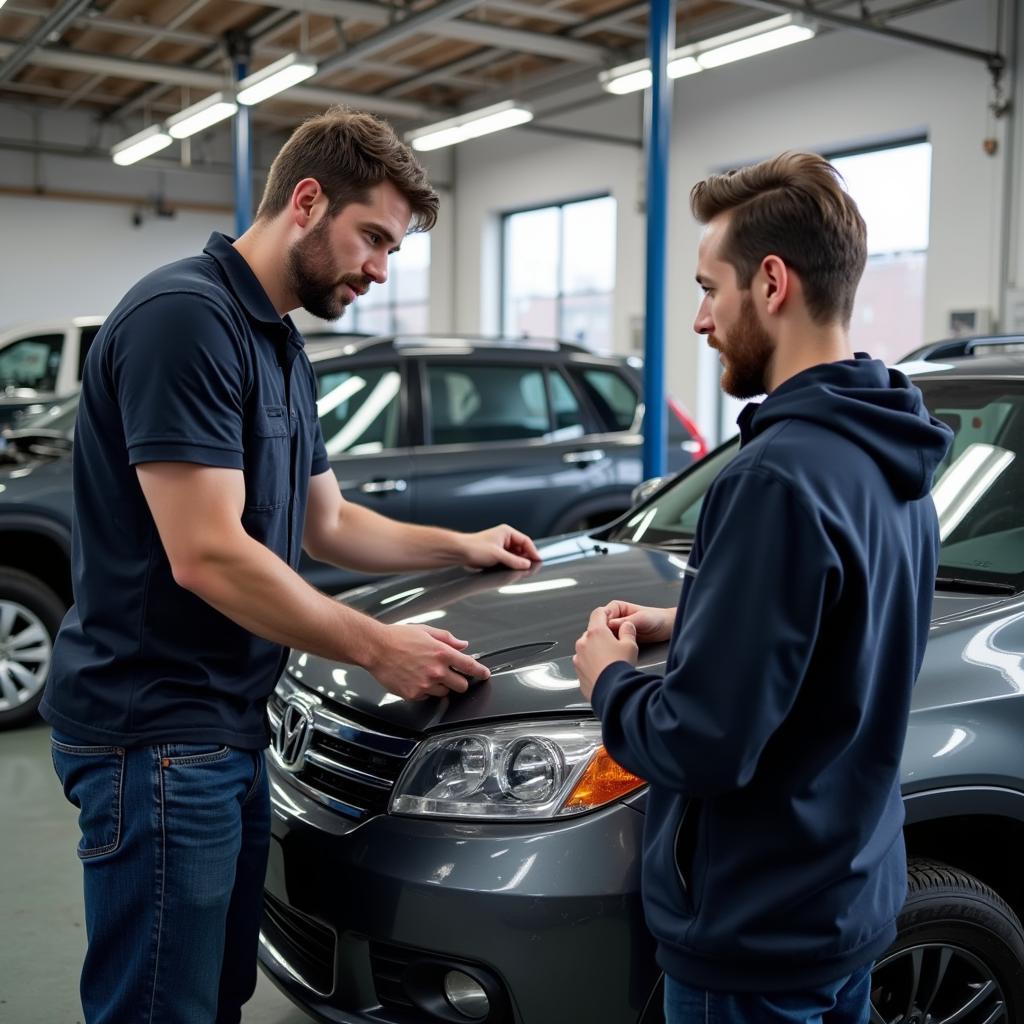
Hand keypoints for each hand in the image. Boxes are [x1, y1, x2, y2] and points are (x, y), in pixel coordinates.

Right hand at [365, 624, 490, 700]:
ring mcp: (425, 684)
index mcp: (441, 653)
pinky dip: (425, 691)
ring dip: (442, 687)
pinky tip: (416, 679)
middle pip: (461, 686)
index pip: (469, 665)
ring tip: (427, 675)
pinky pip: (427, 697)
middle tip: (451, 675)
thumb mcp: (426, 631)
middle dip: (459, 681)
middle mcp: (436, 670)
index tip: (484, 674)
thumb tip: (462, 645)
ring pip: (445, 693)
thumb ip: (447, 638)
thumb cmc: (398, 637)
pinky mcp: (414, 694)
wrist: (376, 648)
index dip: (480, 671)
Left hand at [461, 524, 541, 570]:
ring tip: (520, 569)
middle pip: (522, 548)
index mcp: (507, 532)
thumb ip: (514, 560)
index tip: (538, 560)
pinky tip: (511, 569)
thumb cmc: (474, 547)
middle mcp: (505, 538)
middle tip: (530, 567)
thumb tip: (526, 564)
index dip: (533, 551)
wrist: (460, 552)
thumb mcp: (497, 555)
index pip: (526, 541)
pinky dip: (511, 564)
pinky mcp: (496, 554)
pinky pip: (508, 559)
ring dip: (518, 562)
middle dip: (526, 558)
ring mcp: (501, 546)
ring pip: (515, 555)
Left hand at [574, 606, 638, 700]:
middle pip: (592, 632)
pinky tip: (603, 670)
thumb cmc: (620, 669)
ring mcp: (578, 658)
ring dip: (595, 650)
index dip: (606, 613)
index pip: (598, 613)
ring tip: (610, 661)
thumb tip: (626, 626)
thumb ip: (628, 631)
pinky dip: (591, 664)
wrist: (612, 693)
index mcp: (596, 633)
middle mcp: (583, 643)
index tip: (610, 616)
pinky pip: (584, 663)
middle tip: (615, 645)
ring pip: (587, 648)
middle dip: (602, 636)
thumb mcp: (631, 645)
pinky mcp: (578, 672)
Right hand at [604, 601, 674, 644]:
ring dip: (608, 643)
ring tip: (615, 648)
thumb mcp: (642, 618)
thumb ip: (627, 621)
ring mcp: (617, 630)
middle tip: (609, 643)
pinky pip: (612, 644)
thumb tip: (611, 624)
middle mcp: (614, 618)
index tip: (604, 633)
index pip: (601, 615)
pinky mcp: (620, 640)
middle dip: (604, 636)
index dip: (601, 625)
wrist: (667, 628)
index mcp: (616, 608)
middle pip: (601, 628)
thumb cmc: (657, 618)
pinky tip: (617, 652)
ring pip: (605, 637)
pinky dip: (613, 648)